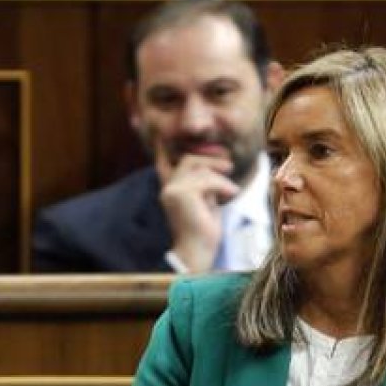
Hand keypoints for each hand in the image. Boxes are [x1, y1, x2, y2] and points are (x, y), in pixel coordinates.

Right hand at [155, 139, 240, 272]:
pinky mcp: (181, 195)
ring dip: (220, 176)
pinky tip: (229, 196)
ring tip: (229, 190)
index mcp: (171, 189)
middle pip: (190, 159)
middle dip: (211, 159)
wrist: (197, 254)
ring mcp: (172, 190)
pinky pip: (208, 179)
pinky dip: (224, 186)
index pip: (163, 162)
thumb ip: (207, 184)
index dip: (161, 146)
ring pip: (200, 167)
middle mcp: (168, 187)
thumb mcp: (207, 202)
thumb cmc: (204, 231)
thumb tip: (220, 163)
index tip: (156, 131)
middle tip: (229, 166)